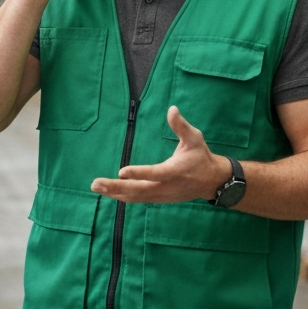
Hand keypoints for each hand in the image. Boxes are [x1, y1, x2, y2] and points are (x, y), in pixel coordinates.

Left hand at [90, 106, 230, 203]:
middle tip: (95, 183)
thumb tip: (171, 109)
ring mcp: (161, 195)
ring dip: (114, 192)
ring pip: (135, 196)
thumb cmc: (200, 157)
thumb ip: (181, 126)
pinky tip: (109, 192)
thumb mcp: (194, 138)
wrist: (212, 181)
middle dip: (115, 187)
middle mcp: (166, 186)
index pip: (154, 173)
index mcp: (174, 171)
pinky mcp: (159, 198)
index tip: (121, 171)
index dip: (138, 173)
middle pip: (138, 190)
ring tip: (96, 187)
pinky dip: (123, 196)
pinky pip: (138, 199)